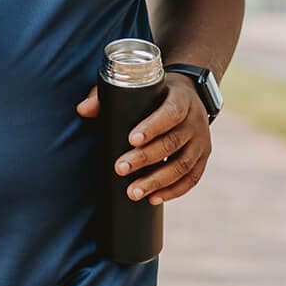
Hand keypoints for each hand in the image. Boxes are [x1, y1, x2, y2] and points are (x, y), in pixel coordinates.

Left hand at [76, 74, 210, 204]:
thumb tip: (82, 110)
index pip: (170, 113)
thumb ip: (108, 96)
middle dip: (145, 158)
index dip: (152, 127)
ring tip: (133, 192)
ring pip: (183, 165)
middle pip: (172, 142)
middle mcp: (195, 120)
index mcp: (181, 98)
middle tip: (120, 169)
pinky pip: (192, 178)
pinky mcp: (203, 157)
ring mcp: (202, 141)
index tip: (131, 140)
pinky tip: (154, 199)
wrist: (191, 94)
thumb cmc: (155, 92)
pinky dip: (174, 191)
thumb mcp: (138, 87)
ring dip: (157, 181)